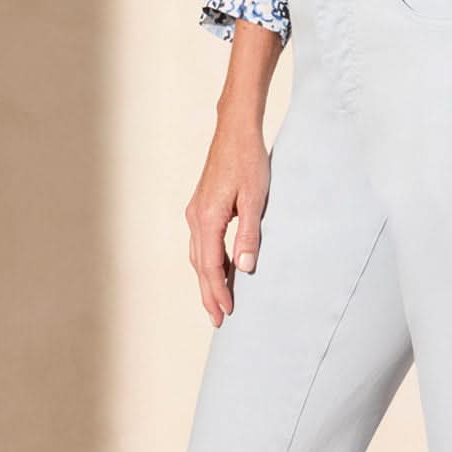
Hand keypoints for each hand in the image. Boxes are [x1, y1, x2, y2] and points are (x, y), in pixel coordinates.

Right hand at [185, 118, 270, 325]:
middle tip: (218, 320)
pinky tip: (216, 269)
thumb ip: (249, 234)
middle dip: (208, 294)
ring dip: (206, 280)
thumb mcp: (256, 199)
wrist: (235, 132)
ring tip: (216, 301)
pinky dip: (207, 262)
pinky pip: (200, 242)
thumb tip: (245, 267)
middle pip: (199, 265)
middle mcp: (195, 217)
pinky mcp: (201, 206)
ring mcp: (195, 211)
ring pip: (197, 255)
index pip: (211, 266)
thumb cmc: (248, 161)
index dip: (218, 292)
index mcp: (208, 219)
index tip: (227, 313)